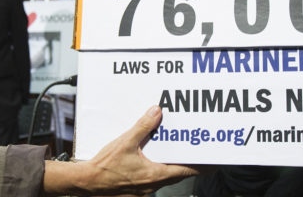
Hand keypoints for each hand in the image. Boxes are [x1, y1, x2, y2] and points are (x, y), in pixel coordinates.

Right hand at [42, 105, 197, 195]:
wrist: (87, 183)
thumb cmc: (104, 168)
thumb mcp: (125, 142)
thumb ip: (143, 127)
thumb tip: (156, 113)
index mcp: (155, 175)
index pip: (187, 170)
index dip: (203, 166)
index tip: (215, 161)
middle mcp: (153, 184)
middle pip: (180, 174)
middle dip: (191, 164)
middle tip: (200, 154)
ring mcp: (145, 188)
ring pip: (168, 176)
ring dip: (174, 165)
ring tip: (179, 153)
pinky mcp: (137, 188)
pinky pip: (155, 178)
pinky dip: (160, 168)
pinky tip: (154, 159)